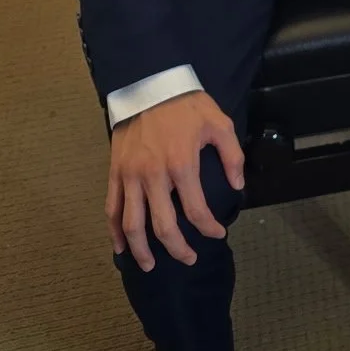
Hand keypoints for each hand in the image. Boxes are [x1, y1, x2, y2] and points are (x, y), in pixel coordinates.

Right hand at [106, 89, 244, 270]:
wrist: (149, 85)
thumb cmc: (187, 105)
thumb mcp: (219, 124)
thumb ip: (232, 156)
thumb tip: (237, 187)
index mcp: (182, 165)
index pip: (196, 210)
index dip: (208, 228)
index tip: (218, 234)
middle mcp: (154, 176)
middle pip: (162, 226)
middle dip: (177, 248)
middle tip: (189, 260)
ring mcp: (130, 176)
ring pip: (131, 224)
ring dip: (141, 249)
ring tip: (150, 265)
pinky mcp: (115, 172)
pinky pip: (112, 208)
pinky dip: (114, 231)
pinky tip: (120, 247)